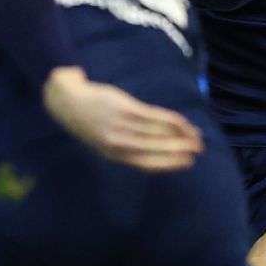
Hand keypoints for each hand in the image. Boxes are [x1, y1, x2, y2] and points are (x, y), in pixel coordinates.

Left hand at [42, 67, 202, 170]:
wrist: (67, 101)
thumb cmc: (86, 121)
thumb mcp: (102, 141)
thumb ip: (125, 146)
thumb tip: (153, 149)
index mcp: (115, 155)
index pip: (148, 164)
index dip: (169, 164)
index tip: (186, 163)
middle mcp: (121, 143)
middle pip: (157, 149)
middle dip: (180, 150)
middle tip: (198, 150)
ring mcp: (125, 126)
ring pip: (160, 133)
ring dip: (182, 135)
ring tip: (196, 136)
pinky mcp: (127, 109)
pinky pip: (156, 117)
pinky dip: (173, 121)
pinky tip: (184, 123)